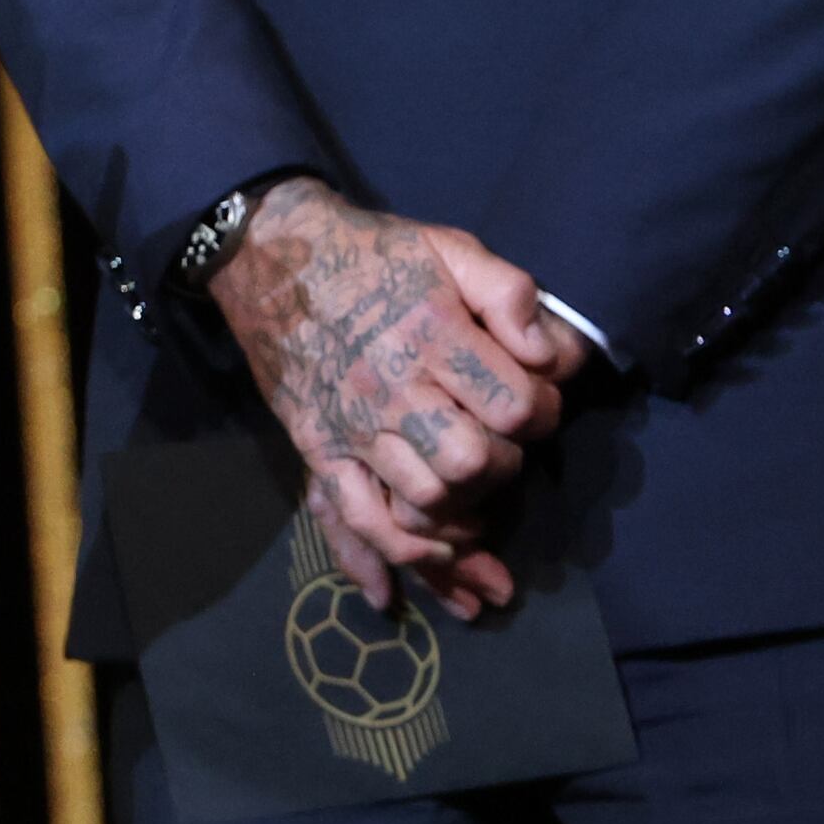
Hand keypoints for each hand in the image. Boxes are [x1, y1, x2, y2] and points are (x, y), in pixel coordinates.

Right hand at [204, 178, 586, 617]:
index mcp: (431, 334)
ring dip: (462, 515)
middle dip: (503, 464)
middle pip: (472, 465)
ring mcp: (352, 426)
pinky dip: (390, 557)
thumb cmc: (373, 253)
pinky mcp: (319, 449)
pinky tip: (416, 576)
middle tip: (498, 444)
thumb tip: (551, 357)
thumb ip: (511, 292)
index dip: (541, 411)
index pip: (515, 406)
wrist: (271, 256)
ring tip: (476, 507)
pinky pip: (355, 519)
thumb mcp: (451, 247)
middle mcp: (392, 387)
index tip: (533, 398)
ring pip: (423, 503)